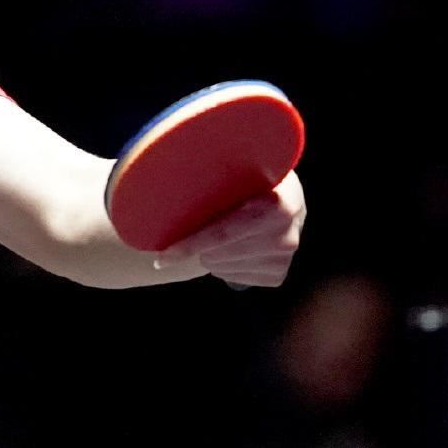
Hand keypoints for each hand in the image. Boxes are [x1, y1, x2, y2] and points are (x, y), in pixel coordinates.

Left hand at [153, 171, 305, 287]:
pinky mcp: (277, 275)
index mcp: (279, 203)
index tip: (160, 258)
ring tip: (220, 231)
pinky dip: (223, 265)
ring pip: (221, 267)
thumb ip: (212, 176)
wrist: (285, 197)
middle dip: (198, 245)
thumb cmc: (250, 178)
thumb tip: (163, 176)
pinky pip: (232, 277)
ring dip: (210, 254)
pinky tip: (232, 246)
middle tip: (197, 226)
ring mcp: (284, 259)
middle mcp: (287, 235)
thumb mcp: (239, 170)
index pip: (223, 232)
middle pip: (218, 253)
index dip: (189, 244)